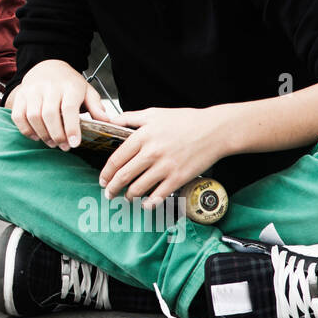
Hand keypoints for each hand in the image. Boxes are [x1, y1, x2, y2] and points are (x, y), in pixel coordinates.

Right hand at [6, 59, 113, 150]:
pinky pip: (18, 116)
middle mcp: (49, 87)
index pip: (69, 108)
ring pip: (33, 116)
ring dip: (42, 134)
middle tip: (64, 147)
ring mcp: (32, 90)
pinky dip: (26, 130)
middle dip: (56, 135)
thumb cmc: (70, 84)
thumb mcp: (87, 91)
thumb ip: (96, 107)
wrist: (48, 67)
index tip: (74, 144)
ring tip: (52, 143)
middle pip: (49, 114)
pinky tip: (36, 136)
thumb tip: (107, 122)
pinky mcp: (20, 96)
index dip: (71, 128)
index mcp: (70, 86)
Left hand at [99, 106, 229, 206]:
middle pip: (123, 176)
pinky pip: (158, 196)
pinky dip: (149, 203)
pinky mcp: (178, 178)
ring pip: (138, 188)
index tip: (103, 179)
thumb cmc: (185, 120)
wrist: (214, 130)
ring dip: (129, 196)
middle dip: (113, 188)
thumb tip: (110, 122)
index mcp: (142, 136)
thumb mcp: (153, 113)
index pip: (116, 159)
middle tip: (109, 193)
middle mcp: (151, 153)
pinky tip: (146, 204)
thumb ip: (129, 118)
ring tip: (127, 197)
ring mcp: (165, 167)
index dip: (106, 173)